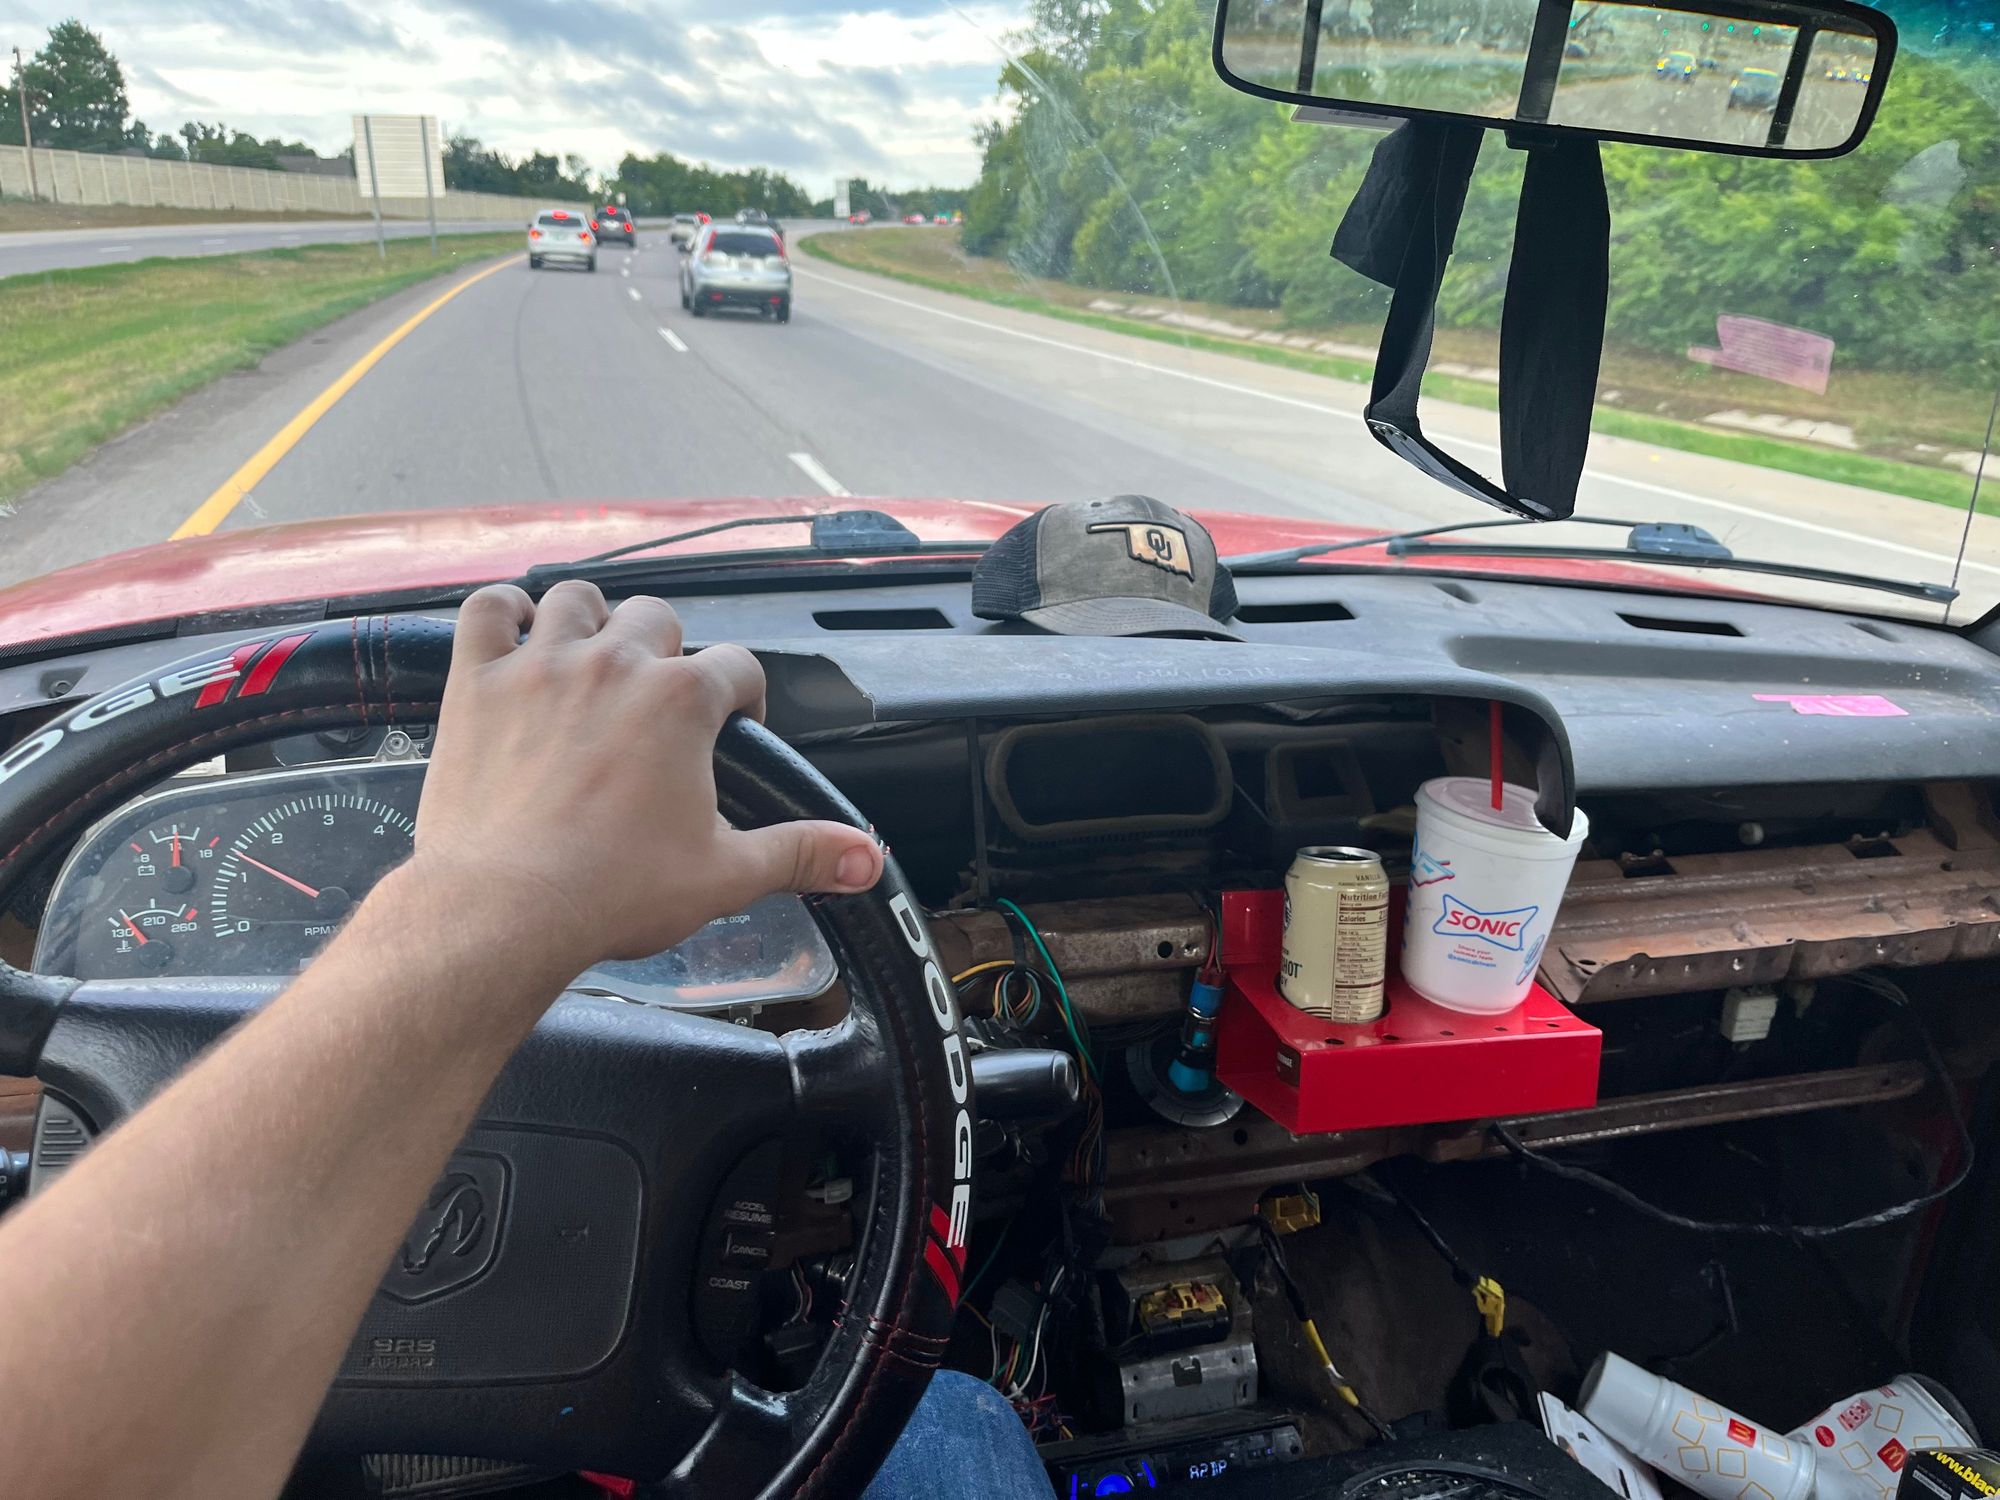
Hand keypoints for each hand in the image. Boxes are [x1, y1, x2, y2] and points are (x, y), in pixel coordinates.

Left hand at [410, 581, 882, 974]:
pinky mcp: (476, 681)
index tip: (732, 728)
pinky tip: (515, 631)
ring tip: (594, 657)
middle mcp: (616, 662)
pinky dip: (502, 611)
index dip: (743, 697)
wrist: (504, 909)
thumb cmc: (613, 890)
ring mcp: (540, 665)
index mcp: (683, 700)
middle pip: (658, 617)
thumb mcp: (726, 875)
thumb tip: (866, 857)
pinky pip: (487, 609)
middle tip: (660, 702)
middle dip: (667, 651)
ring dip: (591, 619)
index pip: (738, 666)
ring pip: (576, 598)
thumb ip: (802, 854)